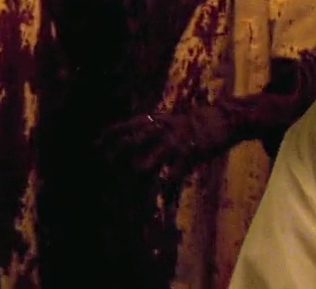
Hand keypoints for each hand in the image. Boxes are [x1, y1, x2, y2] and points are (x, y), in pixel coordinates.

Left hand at [99, 106, 234, 177]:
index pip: (126, 126)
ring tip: (127, 183)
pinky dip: (166, 185)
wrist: (223, 118)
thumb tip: (128, 137)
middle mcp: (162, 129)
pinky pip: (174, 172)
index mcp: (156, 119)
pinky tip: (159, 196)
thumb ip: (149, 127)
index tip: (93, 145)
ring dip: (138, 171)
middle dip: (116, 156)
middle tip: (102, 168)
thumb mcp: (168, 119)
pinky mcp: (190, 155)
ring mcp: (176, 142)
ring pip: (152, 159)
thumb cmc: (191, 122)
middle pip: (133, 142)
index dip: (108, 135)